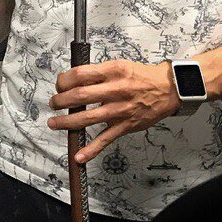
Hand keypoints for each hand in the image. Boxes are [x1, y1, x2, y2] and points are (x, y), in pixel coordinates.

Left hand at [46, 60, 180, 164]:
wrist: (167, 89)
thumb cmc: (141, 76)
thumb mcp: (118, 65)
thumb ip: (97, 72)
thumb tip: (73, 79)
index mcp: (112, 72)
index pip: (80, 74)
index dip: (64, 80)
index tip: (59, 84)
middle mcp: (115, 90)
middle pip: (80, 96)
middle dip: (61, 101)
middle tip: (54, 103)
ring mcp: (120, 110)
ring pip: (88, 118)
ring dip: (67, 122)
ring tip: (54, 123)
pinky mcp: (125, 126)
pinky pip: (105, 139)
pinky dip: (91, 149)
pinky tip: (79, 156)